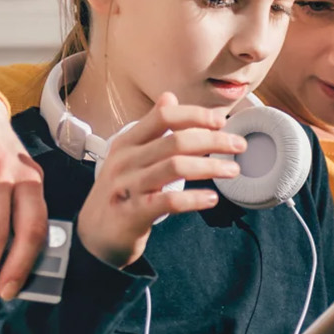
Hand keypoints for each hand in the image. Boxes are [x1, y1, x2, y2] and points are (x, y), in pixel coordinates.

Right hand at [76, 93, 244, 268]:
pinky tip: (212, 198)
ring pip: (176, 167)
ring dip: (210, 167)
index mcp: (127, 144)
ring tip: (233, 170)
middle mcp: (126, 161)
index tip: (220, 121)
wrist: (93, 236)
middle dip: (213, 140)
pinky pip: (169, 201)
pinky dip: (194, 199)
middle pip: (176, 141)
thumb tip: (169, 98)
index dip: (195, 115)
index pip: (163, 117)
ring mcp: (128, 187)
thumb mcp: (129, 156)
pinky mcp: (133, 213)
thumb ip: (151, 129)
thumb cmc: (119, 193)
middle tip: (239, 145)